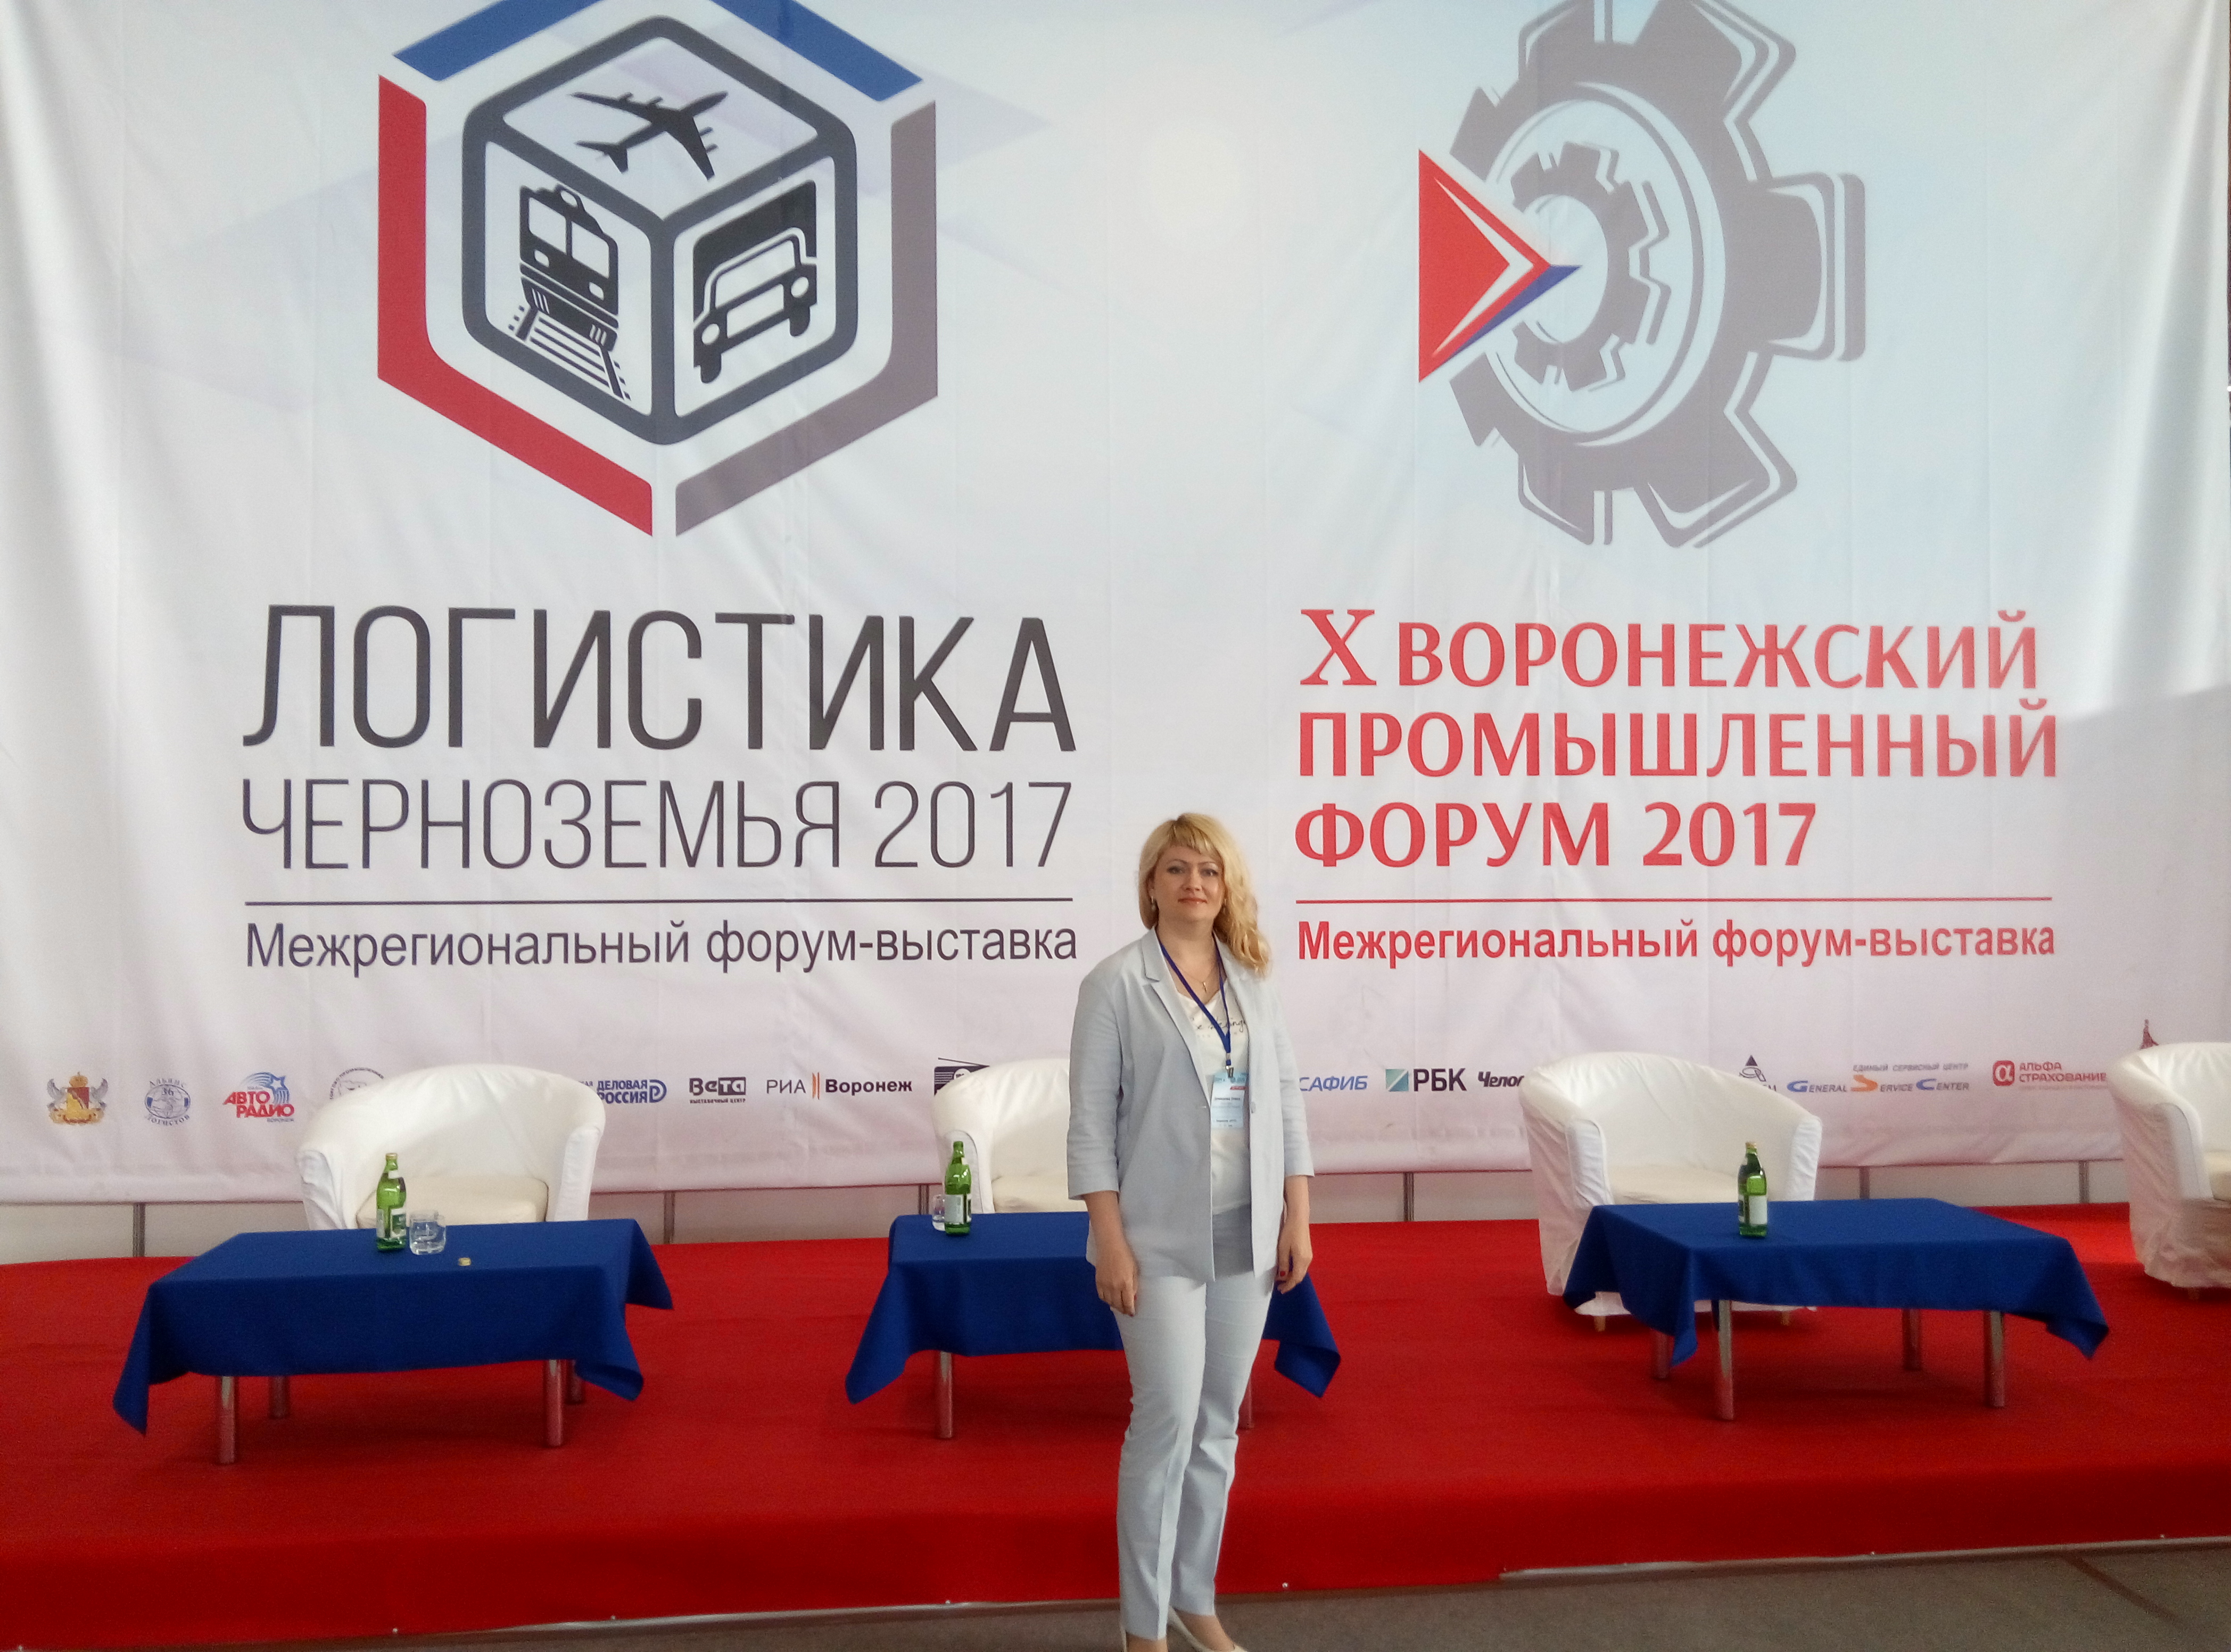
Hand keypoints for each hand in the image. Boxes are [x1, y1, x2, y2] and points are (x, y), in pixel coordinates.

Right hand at [1082, 1190, 1137, 1313]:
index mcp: (1125, 1284)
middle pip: (1117, 1305)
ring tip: (1118, 1306)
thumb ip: (1134, 1286)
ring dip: (1114, 1306)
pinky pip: (1101, 1296)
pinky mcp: (1097, 1281)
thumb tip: (1133, 1298)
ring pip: (1108, 1302)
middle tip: (1126, 1311)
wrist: (1110, 1245)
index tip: (1132, 1313)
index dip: (1130, 1310)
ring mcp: (1104, 1285)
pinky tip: (1109, 1299)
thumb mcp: (1134, 1270)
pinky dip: (1106, 1300)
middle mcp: (1114, 1287)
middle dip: (1122, 1310)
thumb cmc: (1126, 1255)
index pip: (1127, 1303)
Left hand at [1275, 1211, 1311, 1292]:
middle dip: (1290, 1283)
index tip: (1281, 1290)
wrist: (1299, 1218)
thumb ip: (1283, 1264)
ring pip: (1300, 1271)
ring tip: (1281, 1278)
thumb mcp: (1282, 1249)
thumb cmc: (1290, 1231)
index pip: (1295, 1278)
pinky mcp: (1307, 1252)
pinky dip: (1294, 1270)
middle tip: (1279, 1286)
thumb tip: (1282, 1276)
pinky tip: (1287, 1268)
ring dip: (1292, 1276)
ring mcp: (1309, 1256)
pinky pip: (1301, 1266)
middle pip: (1299, 1276)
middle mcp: (1308, 1260)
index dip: (1288, 1286)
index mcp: (1302, 1260)